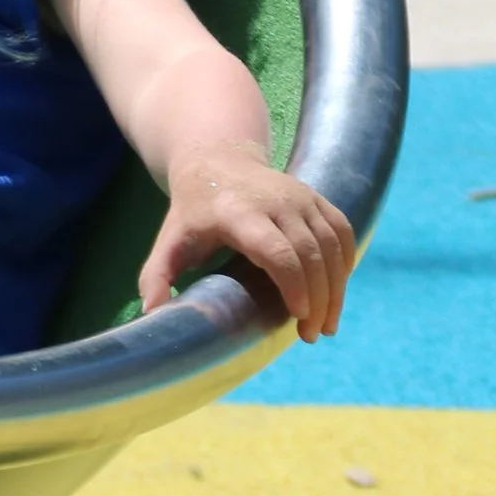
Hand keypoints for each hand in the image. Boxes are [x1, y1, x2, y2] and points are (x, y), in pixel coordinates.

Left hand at [140, 155, 353, 338]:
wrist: (217, 161)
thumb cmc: (192, 211)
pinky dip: (345, 262)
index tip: (299, 316)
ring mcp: (301, 197)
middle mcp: (276, 201)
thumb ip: (156, 276)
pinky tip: (338, 291)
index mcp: (239, 213)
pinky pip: (342, 230)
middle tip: (312, 335)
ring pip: (332, 243)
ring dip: (337, 287)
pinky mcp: (317, 197)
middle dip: (319, 297)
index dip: (293, 284)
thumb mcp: (169, 242)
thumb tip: (151, 313)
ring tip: (327, 324)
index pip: (277, 250)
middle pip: (310, 252)